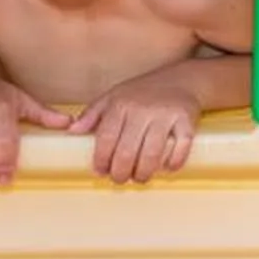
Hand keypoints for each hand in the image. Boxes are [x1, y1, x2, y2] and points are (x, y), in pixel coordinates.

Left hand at [75, 78, 203, 184]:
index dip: (101, 160)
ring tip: (140, 178)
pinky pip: (180, 148)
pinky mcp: (186, 120)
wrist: (182, 79)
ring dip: (144, 173)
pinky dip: (173, 163)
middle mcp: (142, 109)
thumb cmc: (143, 92)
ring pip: (152, 154)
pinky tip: (166, 168)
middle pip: (127, 151)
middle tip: (120, 179)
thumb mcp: (114, 96)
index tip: (100, 171)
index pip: (106, 138)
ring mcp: (165, 115)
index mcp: (121, 104)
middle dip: (121, 173)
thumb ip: (92, 114)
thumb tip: (72, 131)